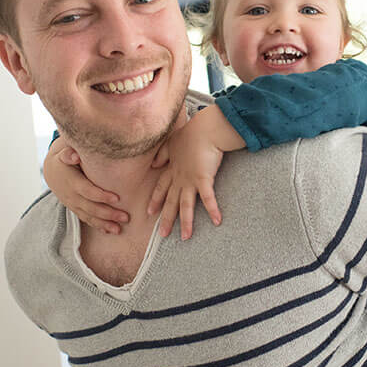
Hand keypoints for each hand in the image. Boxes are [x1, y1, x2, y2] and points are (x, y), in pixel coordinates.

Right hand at [43, 136, 127, 233]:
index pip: (88, 191)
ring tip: (119, 230)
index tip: (117, 198)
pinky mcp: (75, 208)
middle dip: (108, 214)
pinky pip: (86, 219)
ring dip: (104, 224)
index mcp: (72, 182)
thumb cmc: (64, 159)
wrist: (52, 171)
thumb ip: (69, 153)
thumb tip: (74, 155)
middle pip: (91, 207)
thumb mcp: (64, 153)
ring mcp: (73, 204)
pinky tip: (109, 231)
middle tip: (125, 217)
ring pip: (89, 217)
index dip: (102, 196)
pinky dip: (97, 226)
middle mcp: (72, 196)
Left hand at [147, 105, 243, 238]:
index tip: (149, 211)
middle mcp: (180, 178)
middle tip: (162, 235)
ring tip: (185, 237)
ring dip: (186, 222)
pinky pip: (208, 198)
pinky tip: (217, 221)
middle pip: (171, 202)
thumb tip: (153, 163)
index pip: (161, 187)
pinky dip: (212, 210)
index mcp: (173, 169)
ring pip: (186, 205)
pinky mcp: (204, 179)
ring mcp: (191, 180)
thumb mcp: (172, 142)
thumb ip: (163, 154)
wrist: (205, 129)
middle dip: (166, 219)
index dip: (155, 200)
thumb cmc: (192, 133)